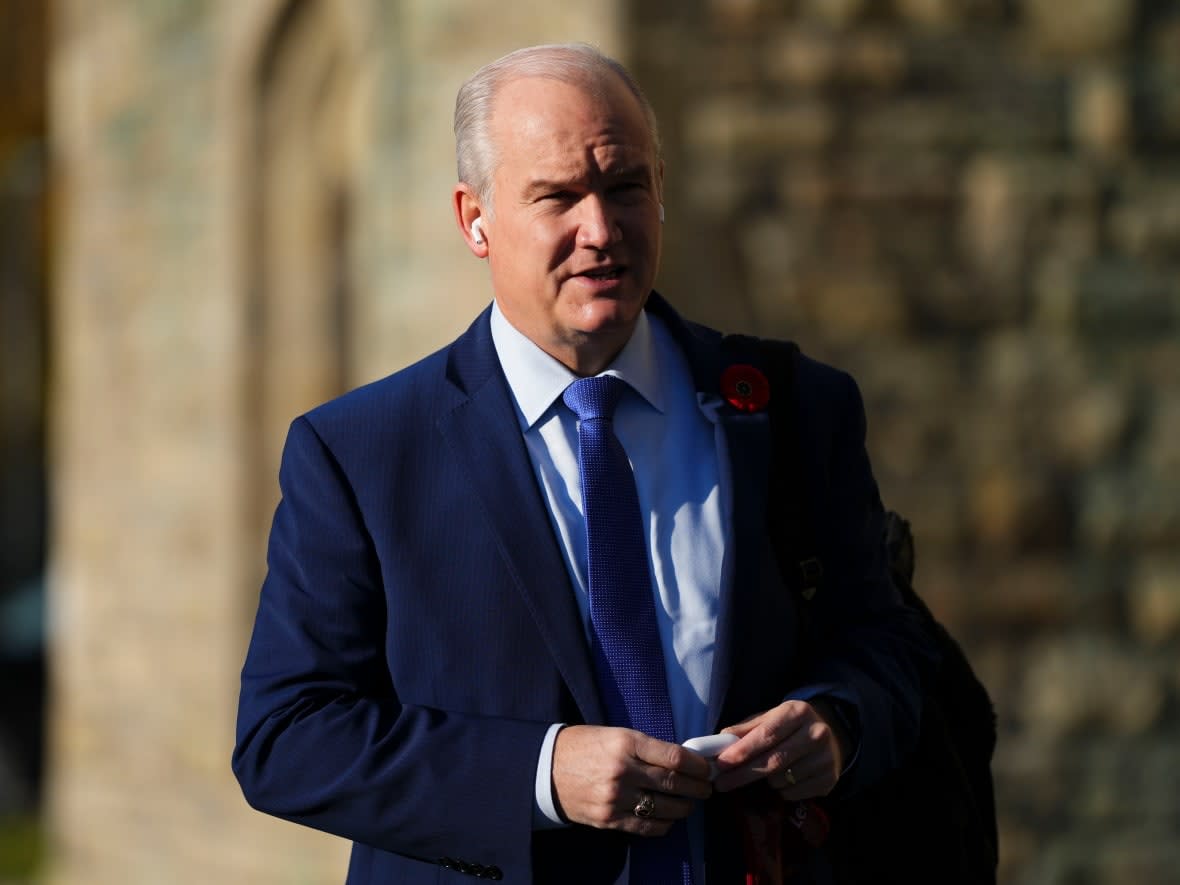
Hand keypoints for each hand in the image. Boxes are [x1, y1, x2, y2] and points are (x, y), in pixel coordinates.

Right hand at [551, 725, 712, 835]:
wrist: (546, 767)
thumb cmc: (584, 745)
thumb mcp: (616, 734)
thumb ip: (647, 747)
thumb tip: (684, 760)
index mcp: (626, 742)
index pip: (675, 757)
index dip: (698, 765)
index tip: (707, 768)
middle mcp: (622, 770)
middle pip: (674, 783)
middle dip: (697, 788)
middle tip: (706, 788)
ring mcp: (615, 797)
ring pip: (665, 808)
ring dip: (684, 807)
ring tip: (689, 803)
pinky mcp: (608, 819)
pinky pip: (646, 826)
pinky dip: (664, 824)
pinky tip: (668, 818)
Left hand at [712, 700, 846, 799]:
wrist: (832, 734)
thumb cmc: (791, 726)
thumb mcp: (770, 718)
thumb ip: (745, 729)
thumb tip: (719, 741)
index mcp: (797, 712)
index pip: (766, 735)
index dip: (743, 751)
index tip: (722, 764)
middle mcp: (816, 733)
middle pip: (773, 761)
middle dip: (743, 774)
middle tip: (721, 784)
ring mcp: (825, 758)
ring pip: (782, 780)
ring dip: (765, 782)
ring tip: (763, 774)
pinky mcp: (830, 779)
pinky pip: (794, 793)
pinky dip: (781, 791)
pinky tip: (782, 781)